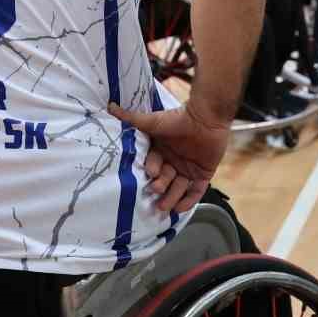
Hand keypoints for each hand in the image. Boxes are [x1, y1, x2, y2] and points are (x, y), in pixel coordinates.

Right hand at [108, 103, 228, 212]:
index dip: (152, 169)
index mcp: (161, 152)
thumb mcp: (153, 121)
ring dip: (171, 197)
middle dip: (160, 187)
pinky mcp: (203, 174)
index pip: (153, 165)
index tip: (151, 173)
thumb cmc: (178, 118)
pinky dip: (189, 200)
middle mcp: (173, 162)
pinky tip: (180, 209)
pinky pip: (196, 190)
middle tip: (156, 191)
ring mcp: (188, 169)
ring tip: (164, 207)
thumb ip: (132, 119)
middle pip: (165, 179)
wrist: (206, 116)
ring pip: (178, 187)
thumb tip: (110, 107)